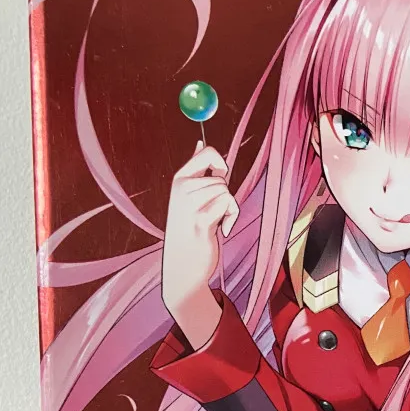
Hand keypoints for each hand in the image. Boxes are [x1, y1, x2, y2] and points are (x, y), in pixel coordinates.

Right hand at [162, 141, 239, 348]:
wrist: (182, 267)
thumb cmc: (190, 231)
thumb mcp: (189, 197)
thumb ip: (197, 172)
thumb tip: (199, 143)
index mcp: (179, 180)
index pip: (206, 151)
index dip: (221, 162)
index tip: (220, 178)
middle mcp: (181, 189)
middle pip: (221, 177)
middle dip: (226, 194)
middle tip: (217, 212)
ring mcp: (189, 204)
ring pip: (226, 191)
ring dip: (229, 208)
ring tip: (217, 222)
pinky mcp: (200, 220)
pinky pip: (228, 204)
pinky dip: (231, 218)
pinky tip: (222, 230)